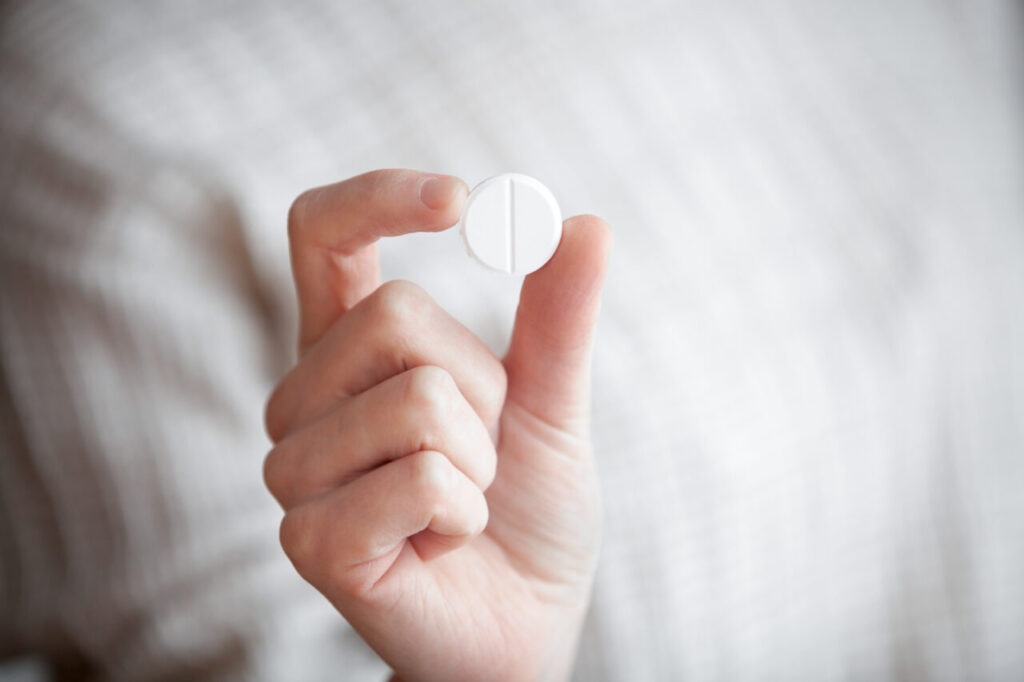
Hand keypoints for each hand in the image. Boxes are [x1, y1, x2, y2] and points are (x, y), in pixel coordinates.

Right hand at [263, 169, 610, 680]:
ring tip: (460, 506)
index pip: (321, 235)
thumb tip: (581, 223)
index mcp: (349, 351)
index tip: (460, 202)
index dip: (378, 199)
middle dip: (480, 387)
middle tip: (482, 455)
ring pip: (414, 401)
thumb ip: (558, 317)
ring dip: (478, 461)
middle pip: (394, 316)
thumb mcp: (552, 403)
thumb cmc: (527, 513)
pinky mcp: (311, 539)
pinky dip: (463, 513)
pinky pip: (420, 478)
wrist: (527, 624)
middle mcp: (305, 400)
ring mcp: (297, 472)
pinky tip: (441, 546)